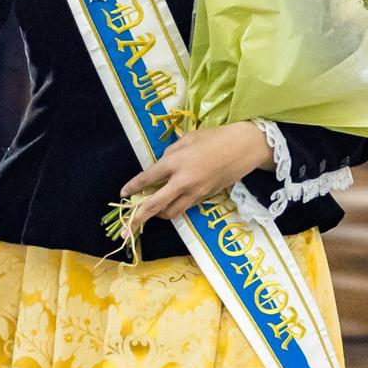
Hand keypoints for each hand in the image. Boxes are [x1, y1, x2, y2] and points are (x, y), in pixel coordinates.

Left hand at [117, 122, 272, 231]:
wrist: (243, 148)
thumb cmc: (214, 138)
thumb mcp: (187, 139)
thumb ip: (170, 154)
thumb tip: (160, 166)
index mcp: (175, 162)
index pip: (147, 179)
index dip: (133, 187)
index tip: (123, 193)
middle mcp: (182, 181)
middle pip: (155, 205)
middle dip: (138, 219)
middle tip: (125, 230)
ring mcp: (195, 193)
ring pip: (171, 212)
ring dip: (159, 214)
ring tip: (152, 210)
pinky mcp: (205, 198)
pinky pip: (184, 207)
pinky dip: (175, 207)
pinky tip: (171, 202)